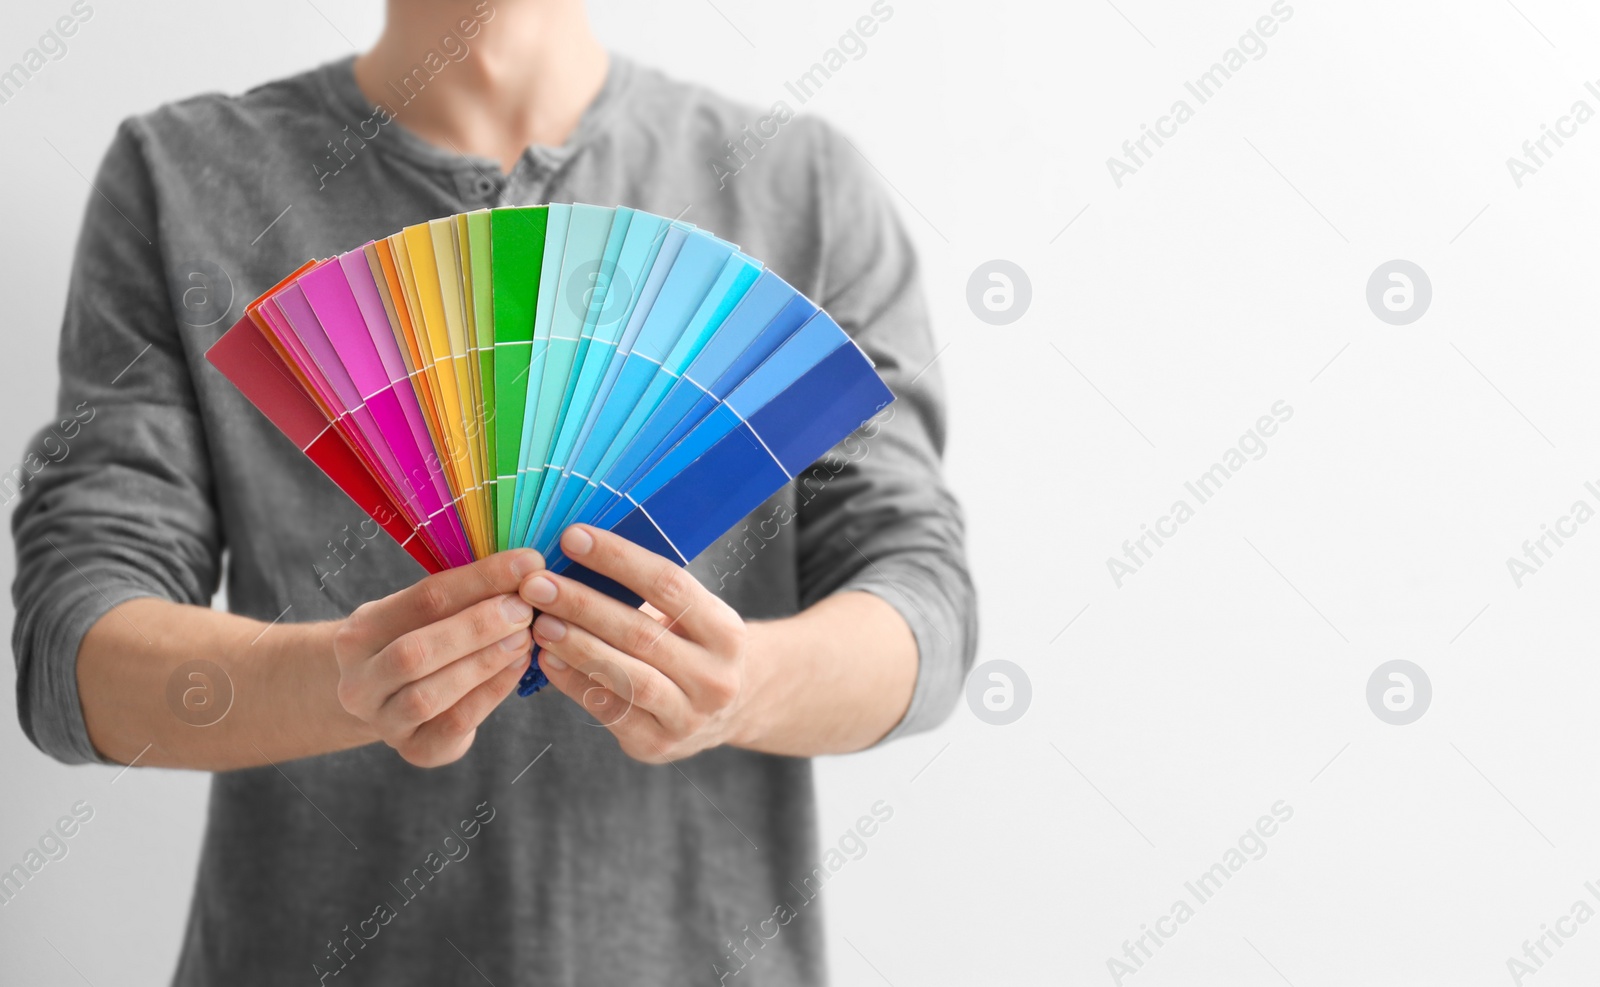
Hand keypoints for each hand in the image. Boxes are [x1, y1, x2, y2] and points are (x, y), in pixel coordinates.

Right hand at [331, 549, 542, 766]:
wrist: (391, 698)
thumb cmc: (418, 639)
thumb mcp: (423, 613)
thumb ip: (464, 592)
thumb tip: (527, 565)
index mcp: (359, 633)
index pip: (422, 599)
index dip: (480, 579)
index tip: (527, 563)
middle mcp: (359, 682)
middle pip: (416, 652)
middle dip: (477, 627)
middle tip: (524, 608)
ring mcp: (383, 721)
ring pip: (430, 694)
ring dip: (485, 662)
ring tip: (524, 636)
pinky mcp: (415, 750)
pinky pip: (455, 723)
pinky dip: (491, 692)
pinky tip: (519, 666)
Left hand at [520, 525, 748, 763]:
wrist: (729, 710)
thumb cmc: (695, 645)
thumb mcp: (695, 615)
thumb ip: (651, 591)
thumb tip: (580, 551)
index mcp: (727, 632)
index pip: (669, 585)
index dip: (618, 559)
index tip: (573, 538)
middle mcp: (715, 678)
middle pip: (641, 633)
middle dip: (582, 604)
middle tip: (537, 584)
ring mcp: (688, 717)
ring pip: (626, 676)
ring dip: (576, 646)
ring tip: (538, 621)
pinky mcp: (657, 745)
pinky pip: (610, 710)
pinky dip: (574, 683)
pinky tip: (547, 660)